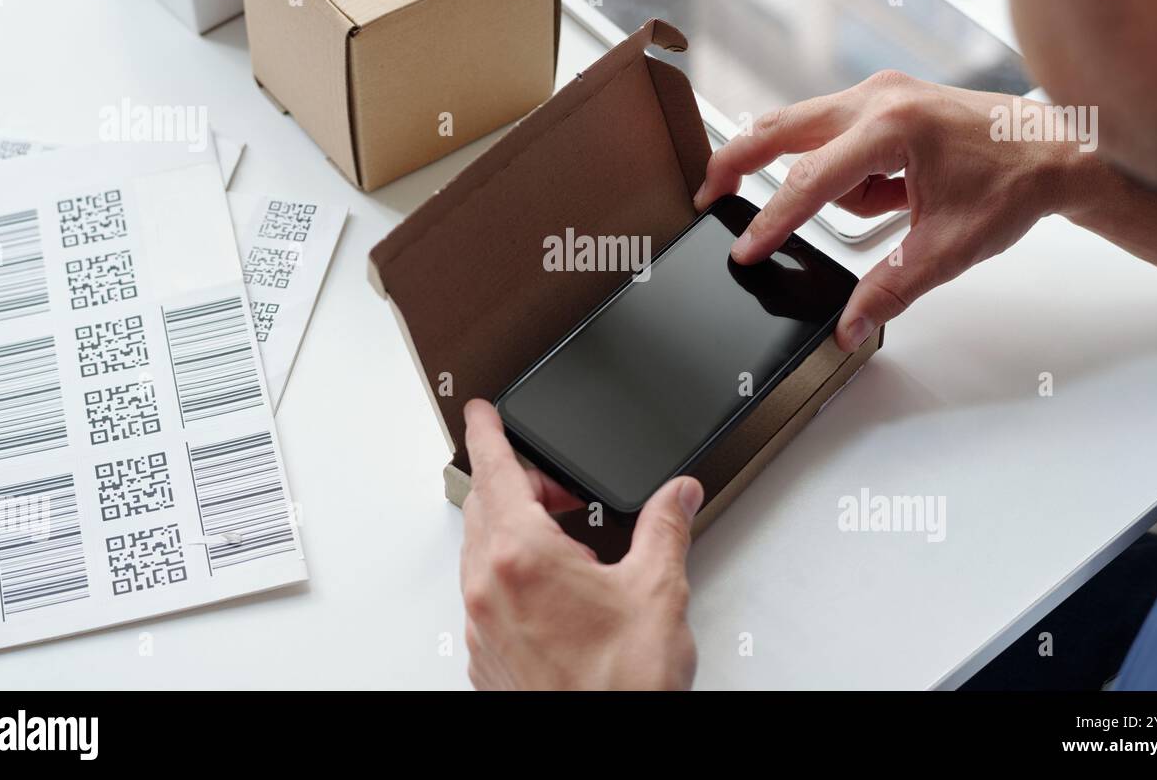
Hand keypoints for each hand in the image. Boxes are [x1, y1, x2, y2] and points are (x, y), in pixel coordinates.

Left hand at [459, 399, 702, 689]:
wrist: (603, 752)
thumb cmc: (619, 688)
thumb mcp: (657, 592)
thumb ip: (666, 529)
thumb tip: (677, 495)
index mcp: (522, 556)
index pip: (494, 470)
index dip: (487, 432)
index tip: (479, 410)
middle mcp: (488, 587)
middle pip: (485, 507)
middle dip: (517, 483)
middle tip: (559, 487)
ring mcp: (481, 626)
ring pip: (482, 551)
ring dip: (515, 529)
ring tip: (569, 542)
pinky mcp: (484, 657)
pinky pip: (485, 593)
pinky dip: (511, 573)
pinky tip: (557, 591)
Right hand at [695, 71, 1069, 350]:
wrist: (1060, 150)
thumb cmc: (1014, 186)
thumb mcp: (947, 249)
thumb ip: (889, 289)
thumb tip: (848, 328)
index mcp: (894, 129)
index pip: (810, 181)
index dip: (772, 222)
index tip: (746, 251)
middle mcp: (880, 98)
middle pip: (783, 127)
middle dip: (739, 160)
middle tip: (705, 193)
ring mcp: (882, 91)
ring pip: (807, 127)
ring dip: (815, 173)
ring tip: (887, 207)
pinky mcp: (887, 97)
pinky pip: (837, 132)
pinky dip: (844, 167)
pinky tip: (891, 192)